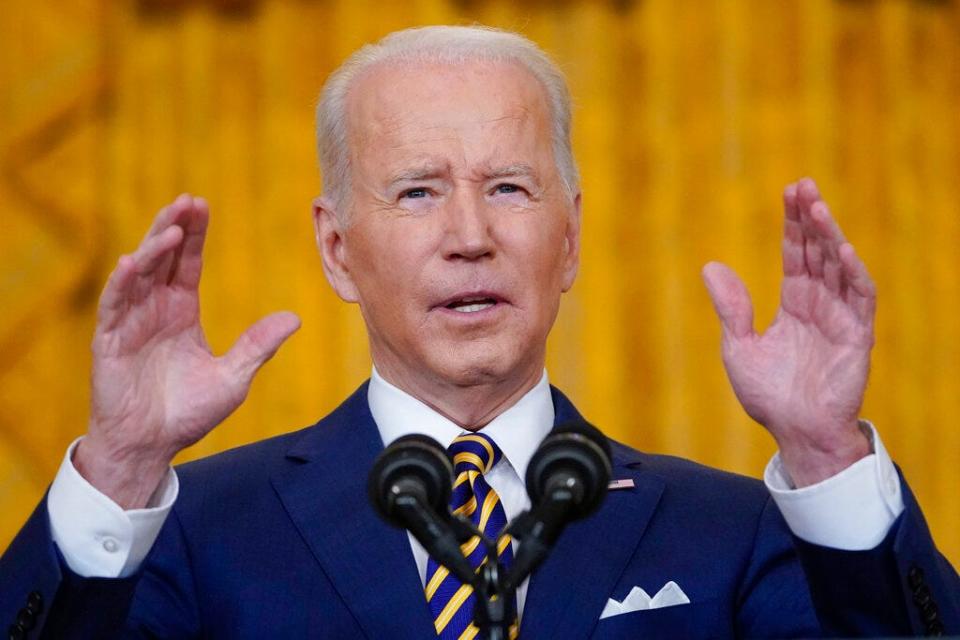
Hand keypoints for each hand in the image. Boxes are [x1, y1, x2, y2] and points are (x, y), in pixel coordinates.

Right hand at [75, 195, 300, 507]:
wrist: (152, 446)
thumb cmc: (188, 412)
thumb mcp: (233, 377)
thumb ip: (258, 345)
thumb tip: (295, 318)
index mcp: (180, 311)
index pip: (185, 263)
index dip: (193, 234)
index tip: (201, 203)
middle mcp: (154, 310)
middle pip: (161, 257)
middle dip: (173, 227)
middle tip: (187, 200)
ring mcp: (130, 323)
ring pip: (138, 274)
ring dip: (151, 248)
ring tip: (171, 226)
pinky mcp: (110, 342)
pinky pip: (114, 305)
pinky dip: (122, 283)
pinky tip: (132, 261)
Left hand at [702, 178, 873, 486]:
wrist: (795, 433)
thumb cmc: (769, 395)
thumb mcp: (739, 347)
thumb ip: (731, 308)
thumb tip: (709, 266)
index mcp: (794, 304)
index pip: (796, 254)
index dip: (792, 224)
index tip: (789, 191)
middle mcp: (820, 304)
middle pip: (818, 252)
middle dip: (811, 219)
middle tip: (804, 186)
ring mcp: (840, 318)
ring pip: (839, 268)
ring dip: (830, 237)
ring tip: (818, 208)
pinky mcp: (856, 337)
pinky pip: (860, 300)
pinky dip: (854, 275)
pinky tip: (842, 251)